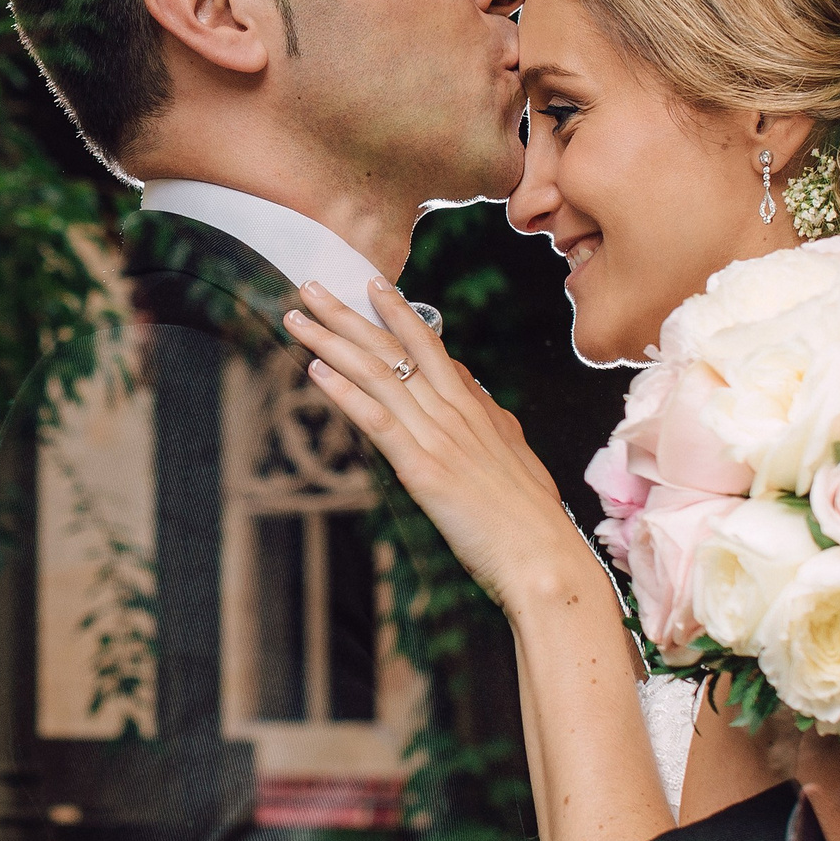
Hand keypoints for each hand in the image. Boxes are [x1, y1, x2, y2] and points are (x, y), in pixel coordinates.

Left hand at [282, 281, 579, 610]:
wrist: (542, 555)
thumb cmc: (529, 516)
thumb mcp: (513, 451)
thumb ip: (487, 415)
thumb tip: (468, 385)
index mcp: (475, 406)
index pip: (430, 344)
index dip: (397, 311)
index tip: (370, 284)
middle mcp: (455, 411)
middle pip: (393, 348)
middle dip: (347, 314)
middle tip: (311, 286)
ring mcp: (438, 437)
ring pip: (378, 374)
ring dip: (331, 342)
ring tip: (297, 318)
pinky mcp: (423, 469)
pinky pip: (377, 421)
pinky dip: (344, 393)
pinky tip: (315, 371)